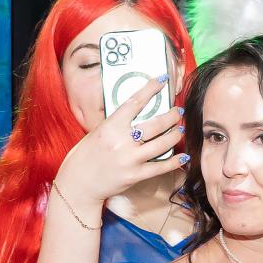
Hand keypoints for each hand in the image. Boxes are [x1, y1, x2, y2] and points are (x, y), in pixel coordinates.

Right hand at [53, 79, 183, 211]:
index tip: (163, 80)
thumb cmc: (86, 155)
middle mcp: (122, 141)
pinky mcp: (135, 176)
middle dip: (172, 115)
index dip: (151, 89)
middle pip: (155, 124)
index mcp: (111, 126)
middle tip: (178, 111)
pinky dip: (174, 161)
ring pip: (162, 144)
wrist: (79, 182)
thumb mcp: (98, 132)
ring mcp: (130, 159)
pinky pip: (160, 167)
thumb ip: (117, 124)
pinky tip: (183, 156)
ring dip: (175, 135)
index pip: (135, 102)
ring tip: (180, 130)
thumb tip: (137, 113)